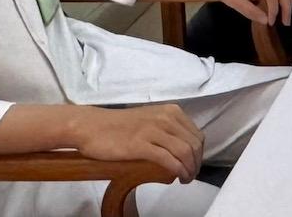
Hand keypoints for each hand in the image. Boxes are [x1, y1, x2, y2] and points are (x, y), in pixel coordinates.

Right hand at [70, 103, 202, 181]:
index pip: (196, 135)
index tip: (194, 165)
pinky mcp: (141, 145)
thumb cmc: (118, 126)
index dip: (199, 154)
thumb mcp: (150, 120)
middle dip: (196, 163)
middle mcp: (166, 118)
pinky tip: (177, 177)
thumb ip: (166, 128)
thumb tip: (182, 147)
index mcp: (171, 111)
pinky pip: (168, 159)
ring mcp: (154, 131)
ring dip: (189, 169)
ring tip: (185, 179)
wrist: (92, 126)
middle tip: (191, 176)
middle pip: (193, 145)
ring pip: (184, 152)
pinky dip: (178, 170)